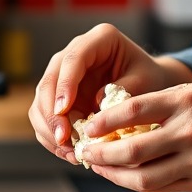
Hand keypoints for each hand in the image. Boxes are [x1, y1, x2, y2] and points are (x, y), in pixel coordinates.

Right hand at [29, 22, 187, 162]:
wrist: (149, 83)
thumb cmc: (149, 78)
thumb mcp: (146, 80)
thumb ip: (124, 90)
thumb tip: (96, 104)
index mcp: (100, 39)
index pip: (73, 59)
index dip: (65, 85)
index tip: (64, 110)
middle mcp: (75, 53)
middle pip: (50, 81)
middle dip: (52, 113)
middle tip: (63, 140)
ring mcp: (64, 75)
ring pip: (42, 101)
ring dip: (49, 129)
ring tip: (69, 152)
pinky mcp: (60, 96)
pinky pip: (45, 117)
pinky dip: (52, 136)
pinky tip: (68, 152)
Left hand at [76, 82, 191, 191]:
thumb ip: (167, 102)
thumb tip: (123, 112)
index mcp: (187, 102)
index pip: (133, 110)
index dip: (104, 121)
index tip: (88, 127)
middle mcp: (190, 131)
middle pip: (132, 150)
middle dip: (101, 155)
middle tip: (85, 154)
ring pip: (144, 177)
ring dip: (116, 176)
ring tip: (101, 169)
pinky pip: (163, 188)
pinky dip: (140, 185)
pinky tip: (129, 179)